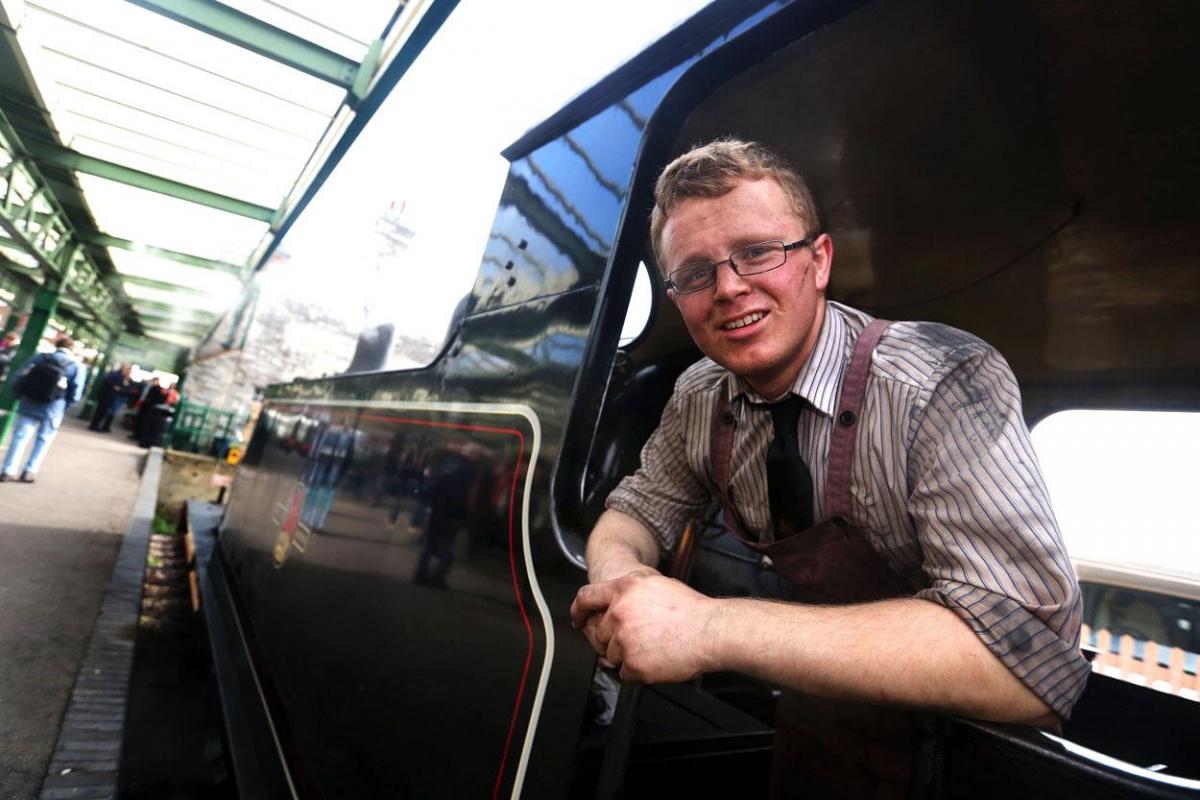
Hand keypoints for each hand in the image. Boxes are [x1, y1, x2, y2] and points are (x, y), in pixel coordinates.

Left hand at [570, 574, 716, 682]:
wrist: (711, 631)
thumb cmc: (691, 610)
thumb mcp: (656, 585)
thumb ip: (629, 594)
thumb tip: (615, 605)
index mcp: (624, 589)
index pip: (586, 598)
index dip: (579, 611)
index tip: (578, 620)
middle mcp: (619, 612)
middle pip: (599, 633)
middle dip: (613, 640)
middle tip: (638, 640)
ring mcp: (624, 639)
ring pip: (611, 655)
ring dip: (627, 656)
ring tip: (653, 648)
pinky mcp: (633, 664)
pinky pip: (624, 673)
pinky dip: (637, 672)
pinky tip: (655, 661)